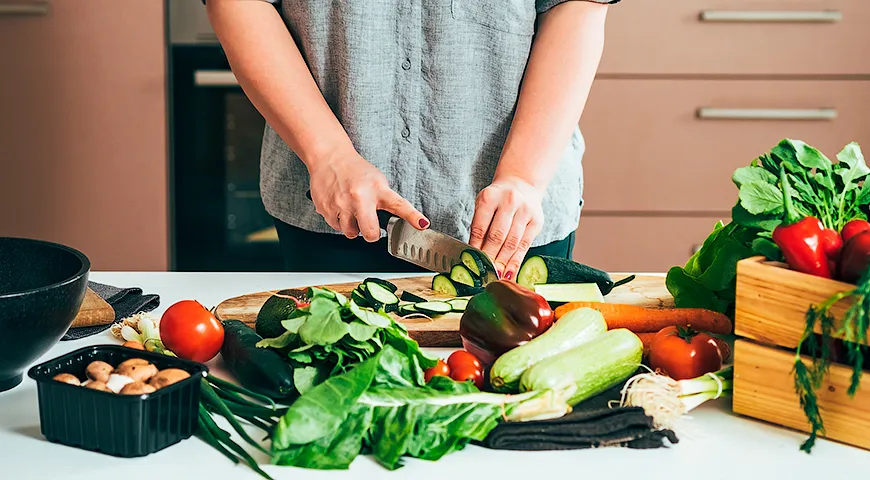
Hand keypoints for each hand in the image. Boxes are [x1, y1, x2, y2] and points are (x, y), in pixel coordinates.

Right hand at [307, 147, 428, 240]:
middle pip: (369, 231)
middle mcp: (359, 197)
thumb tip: (394, 221)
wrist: (329, 158)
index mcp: (377, 189)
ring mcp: (341, 204)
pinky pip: (335, 226)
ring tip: (351, 211)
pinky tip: (339, 207)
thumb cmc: (355, 171)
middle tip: (369, 227)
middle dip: (371, 235)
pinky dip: (339, 221)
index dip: (413, 217)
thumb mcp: (377, 181)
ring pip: (350, 232)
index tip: (423, 224)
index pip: (398, 204)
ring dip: (352, 227)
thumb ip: (385, 200)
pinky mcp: (325, 208)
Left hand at [469, 176, 544, 280]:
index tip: (472, 263)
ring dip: (503, 262)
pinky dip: (516, 261)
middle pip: (497, 236)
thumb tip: (474, 256)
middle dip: (490, 257)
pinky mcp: (537, 221)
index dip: (476, 248)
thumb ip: (479, 227)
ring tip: (495, 276)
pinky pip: (525, 245)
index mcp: (490, 197)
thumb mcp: (484, 206)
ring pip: (512, 243)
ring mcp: (525, 211)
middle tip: (484, 273)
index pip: (480, 227)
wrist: (522, 184)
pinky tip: (509, 272)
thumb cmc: (498, 199)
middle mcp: (509, 202)